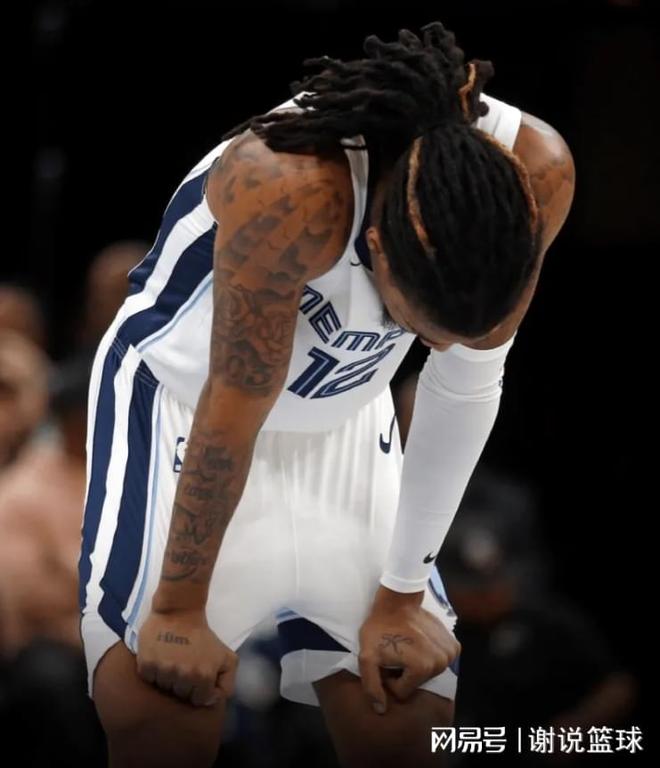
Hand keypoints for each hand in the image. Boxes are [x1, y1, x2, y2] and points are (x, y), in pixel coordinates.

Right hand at [136, 608, 237, 706]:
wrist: (179, 610)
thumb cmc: (203, 635)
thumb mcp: (227, 657)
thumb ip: (227, 683)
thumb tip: (212, 701)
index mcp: (204, 677)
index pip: (200, 700)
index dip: (200, 690)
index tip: (198, 676)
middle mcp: (183, 677)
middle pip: (181, 696)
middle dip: (184, 685)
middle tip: (184, 665)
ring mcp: (164, 672)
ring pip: (164, 689)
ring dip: (168, 679)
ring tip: (172, 660)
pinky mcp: (147, 665)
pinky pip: (149, 679)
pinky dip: (153, 672)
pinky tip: (160, 657)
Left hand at [358, 586, 459, 714]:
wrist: (397, 601)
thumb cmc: (379, 628)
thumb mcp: (367, 656)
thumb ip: (372, 686)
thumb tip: (381, 710)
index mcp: (422, 668)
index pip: (402, 692)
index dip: (389, 679)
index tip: (385, 662)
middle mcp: (441, 663)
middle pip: (417, 683)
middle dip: (404, 673)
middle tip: (396, 654)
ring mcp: (450, 653)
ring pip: (428, 674)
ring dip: (416, 665)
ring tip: (406, 648)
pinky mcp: (454, 645)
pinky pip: (439, 662)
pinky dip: (429, 657)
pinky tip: (418, 644)